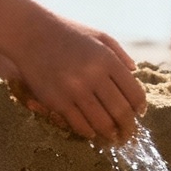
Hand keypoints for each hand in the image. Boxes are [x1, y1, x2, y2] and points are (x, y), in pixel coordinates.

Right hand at [16, 20, 147, 141]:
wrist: (30, 35)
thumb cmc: (68, 33)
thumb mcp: (99, 36)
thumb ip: (119, 53)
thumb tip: (135, 72)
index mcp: (107, 60)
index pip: (134, 93)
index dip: (140, 108)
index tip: (139, 113)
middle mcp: (93, 76)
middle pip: (121, 112)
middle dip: (128, 128)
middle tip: (128, 134)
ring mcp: (74, 91)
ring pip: (102, 123)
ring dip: (110, 134)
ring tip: (113, 137)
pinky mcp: (57, 102)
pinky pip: (79, 125)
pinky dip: (89, 132)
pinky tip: (92, 132)